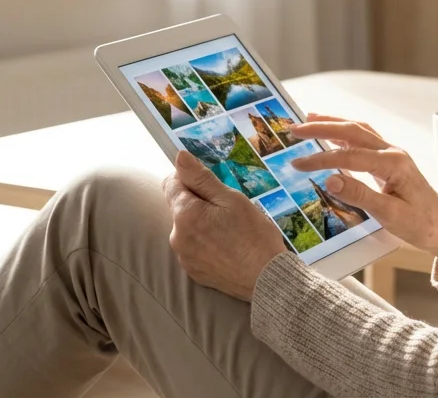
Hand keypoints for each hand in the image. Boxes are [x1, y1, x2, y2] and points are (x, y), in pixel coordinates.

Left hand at [163, 150, 288, 300]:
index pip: (171, 183)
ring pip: (187, 228)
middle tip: (228, 209)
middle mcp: (177, 237)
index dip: (189, 178)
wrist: (266, 280)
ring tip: (230, 230)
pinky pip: (194, 248)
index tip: (210, 183)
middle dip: (198, 202)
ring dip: (202, 223)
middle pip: (179, 207)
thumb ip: (202, 178)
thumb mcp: (232, 200)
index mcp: (185, 214)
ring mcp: (184, 257)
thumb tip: (180, 157)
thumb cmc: (254, 236)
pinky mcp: (193, 272)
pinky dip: (206, 243)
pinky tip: (228, 247)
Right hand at [290, 114, 437, 262]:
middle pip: (353, 131)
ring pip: (359, 130)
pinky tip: (332, 134)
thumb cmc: (420, 225)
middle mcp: (393, 153)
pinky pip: (365, 139)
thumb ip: (359, 195)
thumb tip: (330, 179)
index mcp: (393, 164)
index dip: (321, 158)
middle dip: (322, 127)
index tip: (297, 163)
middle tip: (295, 129)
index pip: (349, 156)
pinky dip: (345, 133)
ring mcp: (393, 154)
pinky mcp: (390, 161)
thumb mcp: (389, 215)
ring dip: (334, 123)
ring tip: (309, 119)